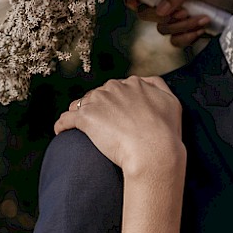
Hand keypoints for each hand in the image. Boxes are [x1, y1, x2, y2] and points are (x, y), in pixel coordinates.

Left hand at [55, 75, 184, 183]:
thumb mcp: (171, 101)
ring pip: (80, 104)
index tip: (115, 116)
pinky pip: (65, 119)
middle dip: (97, 107)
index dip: (115, 102)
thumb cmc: (166, 132)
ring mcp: (99, 101)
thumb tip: (146, 81)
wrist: (154, 152)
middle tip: (100, 126)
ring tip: (79, 129)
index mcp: (134, 83)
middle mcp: (115, 87)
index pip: (117, 88)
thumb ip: (158, 85)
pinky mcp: (86, 118)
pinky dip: (62, 125)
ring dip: (79, 114)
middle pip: (98, 94)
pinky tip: (61, 133)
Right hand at [125, 0, 232, 47]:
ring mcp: (176, 18)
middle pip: (146, 14)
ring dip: (183, 26)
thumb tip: (160, 10)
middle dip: (165, 16)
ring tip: (204, 19)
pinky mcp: (185, 32)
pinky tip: (202, 30)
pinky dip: (187, 37)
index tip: (136, 4)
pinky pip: (175, 41)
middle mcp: (168, 0)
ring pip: (162, 29)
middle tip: (184, 12)